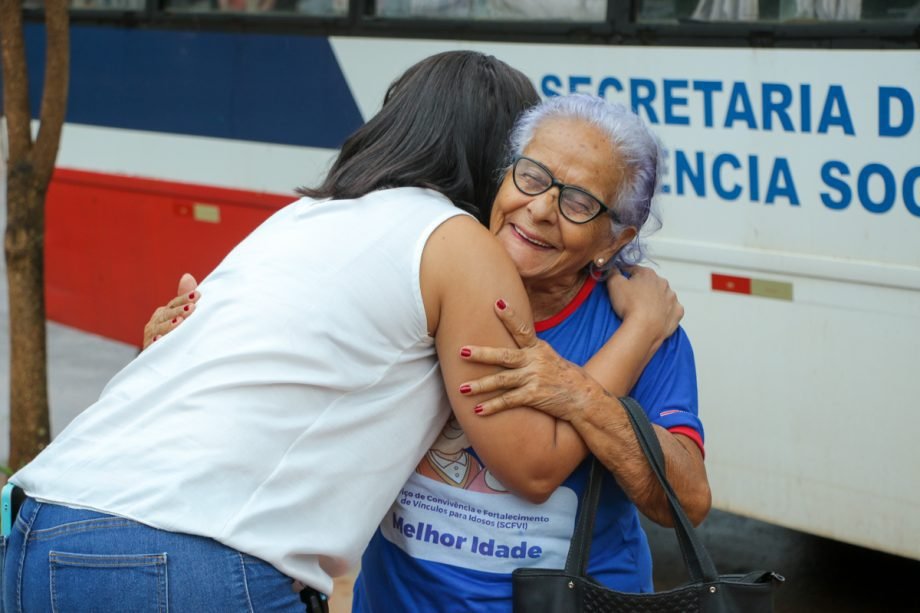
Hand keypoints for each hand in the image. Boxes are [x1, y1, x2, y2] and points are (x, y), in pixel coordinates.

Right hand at [142, 273, 198, 348]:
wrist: (162, 362)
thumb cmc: (175, 335)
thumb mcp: (181, 316)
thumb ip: (184, 299)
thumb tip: (187, 276)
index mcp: (164, 313)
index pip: (174, 303)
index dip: (185, 298)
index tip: (198, 295)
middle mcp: (155, 323)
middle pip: (167, 314)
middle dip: (179, 310)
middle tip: (192, 308)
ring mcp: (151, 336)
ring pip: (158, 328)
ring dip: (168, 325)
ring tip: (179, 321)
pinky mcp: (149, 351)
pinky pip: (151, 346)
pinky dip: (155, 343)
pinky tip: (159, 340)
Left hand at [458, 300, 601, 420]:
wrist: (583, 397)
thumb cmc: (562, 376)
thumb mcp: (548, 356)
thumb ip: (529, 350)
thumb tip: (510, 340)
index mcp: (537, 348)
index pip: (521, 329)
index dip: (510, 316)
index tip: (497, 302)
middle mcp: (534, 361)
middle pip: (504, 356)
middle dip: (482, 354)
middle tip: (462, 350)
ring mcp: (534, 379)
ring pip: (502, 381)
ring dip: (481, 385)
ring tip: (462, 388)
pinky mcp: (534, 396)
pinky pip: (509, 401)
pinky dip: (493, 406)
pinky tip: (478, 410)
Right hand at [607, 265, 682, 341]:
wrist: (644, 329)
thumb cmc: (630, 306)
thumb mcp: (614, 284)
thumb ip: (613, 272)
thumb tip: (613, 268)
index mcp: (648, 274)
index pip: (634, 270)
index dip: (625, 276)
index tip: (621, 284)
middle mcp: (663, 283)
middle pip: (649, 282)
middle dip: (641, 288)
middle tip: (631, 300)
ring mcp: (672, 298)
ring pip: (662, 295)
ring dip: (654, 299)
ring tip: (643, 310)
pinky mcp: (677, 312)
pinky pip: (672, 309)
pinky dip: (666, 311)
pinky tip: (657, 316)